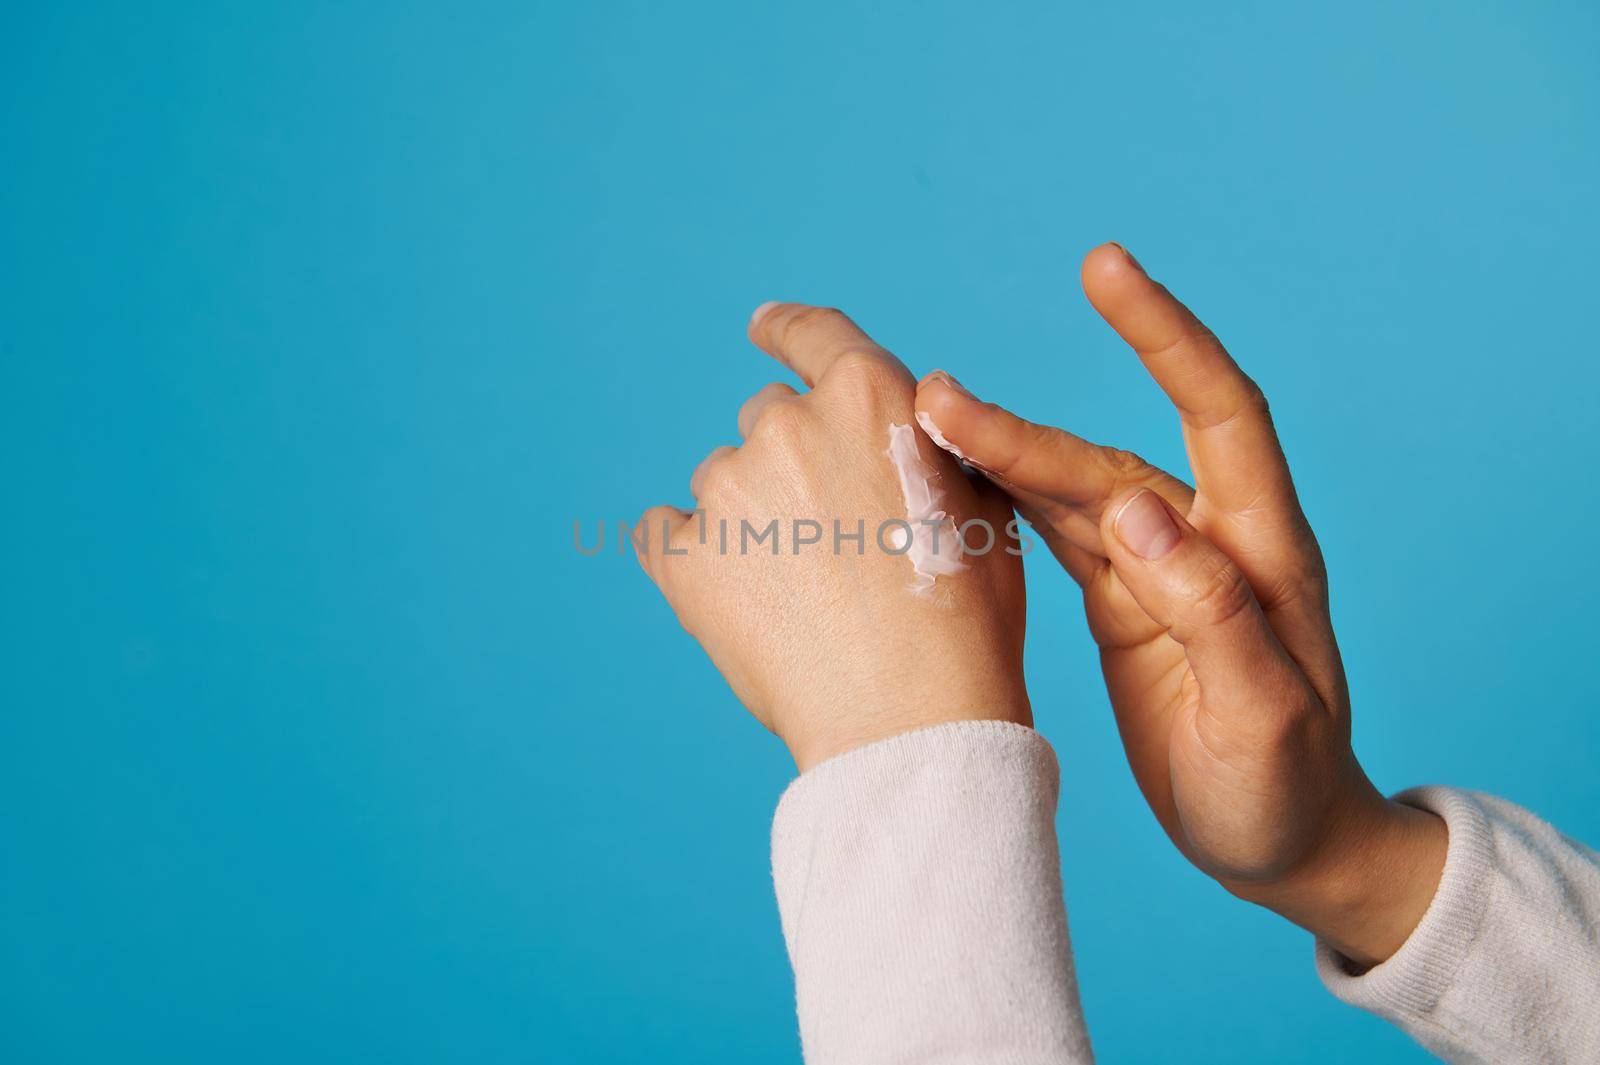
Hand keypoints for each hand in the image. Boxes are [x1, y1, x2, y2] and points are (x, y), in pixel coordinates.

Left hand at [636, 303, 1030, 771]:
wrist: (910, 718)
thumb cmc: (965, 620)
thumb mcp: (983, 505)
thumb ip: (933, 442)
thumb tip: (912, 416)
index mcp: (866, 397)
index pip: (813, 334)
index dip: (786, 328)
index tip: (763, 325)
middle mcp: (786, 424)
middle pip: (771, 417)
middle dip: (795, 460)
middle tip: (835, 538)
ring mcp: (727, 490)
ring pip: (724, 480)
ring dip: (751, 515)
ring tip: (801, 592)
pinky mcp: (681, 558)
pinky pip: (665, 533)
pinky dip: (691, 555)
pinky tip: (735, 599)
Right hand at [912, 244, 1445, 966]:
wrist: (1281, 839)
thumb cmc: (1284, 788)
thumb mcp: (1264, 718)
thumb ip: (1213, 613)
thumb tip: (1135, 511)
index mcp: (1262, 548)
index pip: (1221, 410)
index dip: (1165, 334)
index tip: (1104, 268)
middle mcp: (1207, 536)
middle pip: (1109, 454)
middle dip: (1024, 427)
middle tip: (933, 398)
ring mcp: (1157, 563)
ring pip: (1069, 485)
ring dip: (1000, 451)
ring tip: (921, 418)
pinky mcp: (1119, 594)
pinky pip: (1053, 527)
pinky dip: (1002, 496)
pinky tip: (948, 473)